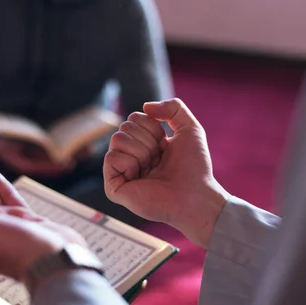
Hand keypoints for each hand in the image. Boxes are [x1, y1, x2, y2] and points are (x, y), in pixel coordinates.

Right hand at [104, 98, 228, 247]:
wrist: (194, 195)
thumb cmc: (194, 168)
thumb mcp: (190, 128)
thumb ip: (173, 107)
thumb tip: (145, 106)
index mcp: (144, 145)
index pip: (134, 118)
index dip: (153, 128)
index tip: (165, 147)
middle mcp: (131, 158)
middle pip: (124, 127)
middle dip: (147, 140)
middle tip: (159, 160)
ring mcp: (121, 173)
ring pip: (116, 139)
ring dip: (141, 151)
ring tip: (152, 169)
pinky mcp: (114, 188)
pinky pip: (111, 158)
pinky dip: (130, 163)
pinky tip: (141, 178)